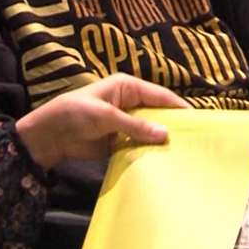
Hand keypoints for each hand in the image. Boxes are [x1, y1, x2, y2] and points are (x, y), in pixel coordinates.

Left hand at [15, 74, 189, 169]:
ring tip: (182, 153)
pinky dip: (148, 151)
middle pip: (158, 113)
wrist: (50, 135)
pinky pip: (139, 144)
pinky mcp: (120, 139)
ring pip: (150, 130)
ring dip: (160, 140)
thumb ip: (135, 125)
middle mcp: (130, 102)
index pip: (160, 95)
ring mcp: (126, 122)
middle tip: (194, 141)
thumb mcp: (106, 117)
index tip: (199, 120)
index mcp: (127, 87)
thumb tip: (165, 134)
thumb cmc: (75, 114)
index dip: (178, 107)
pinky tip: (162, 161)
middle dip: (172, 125)